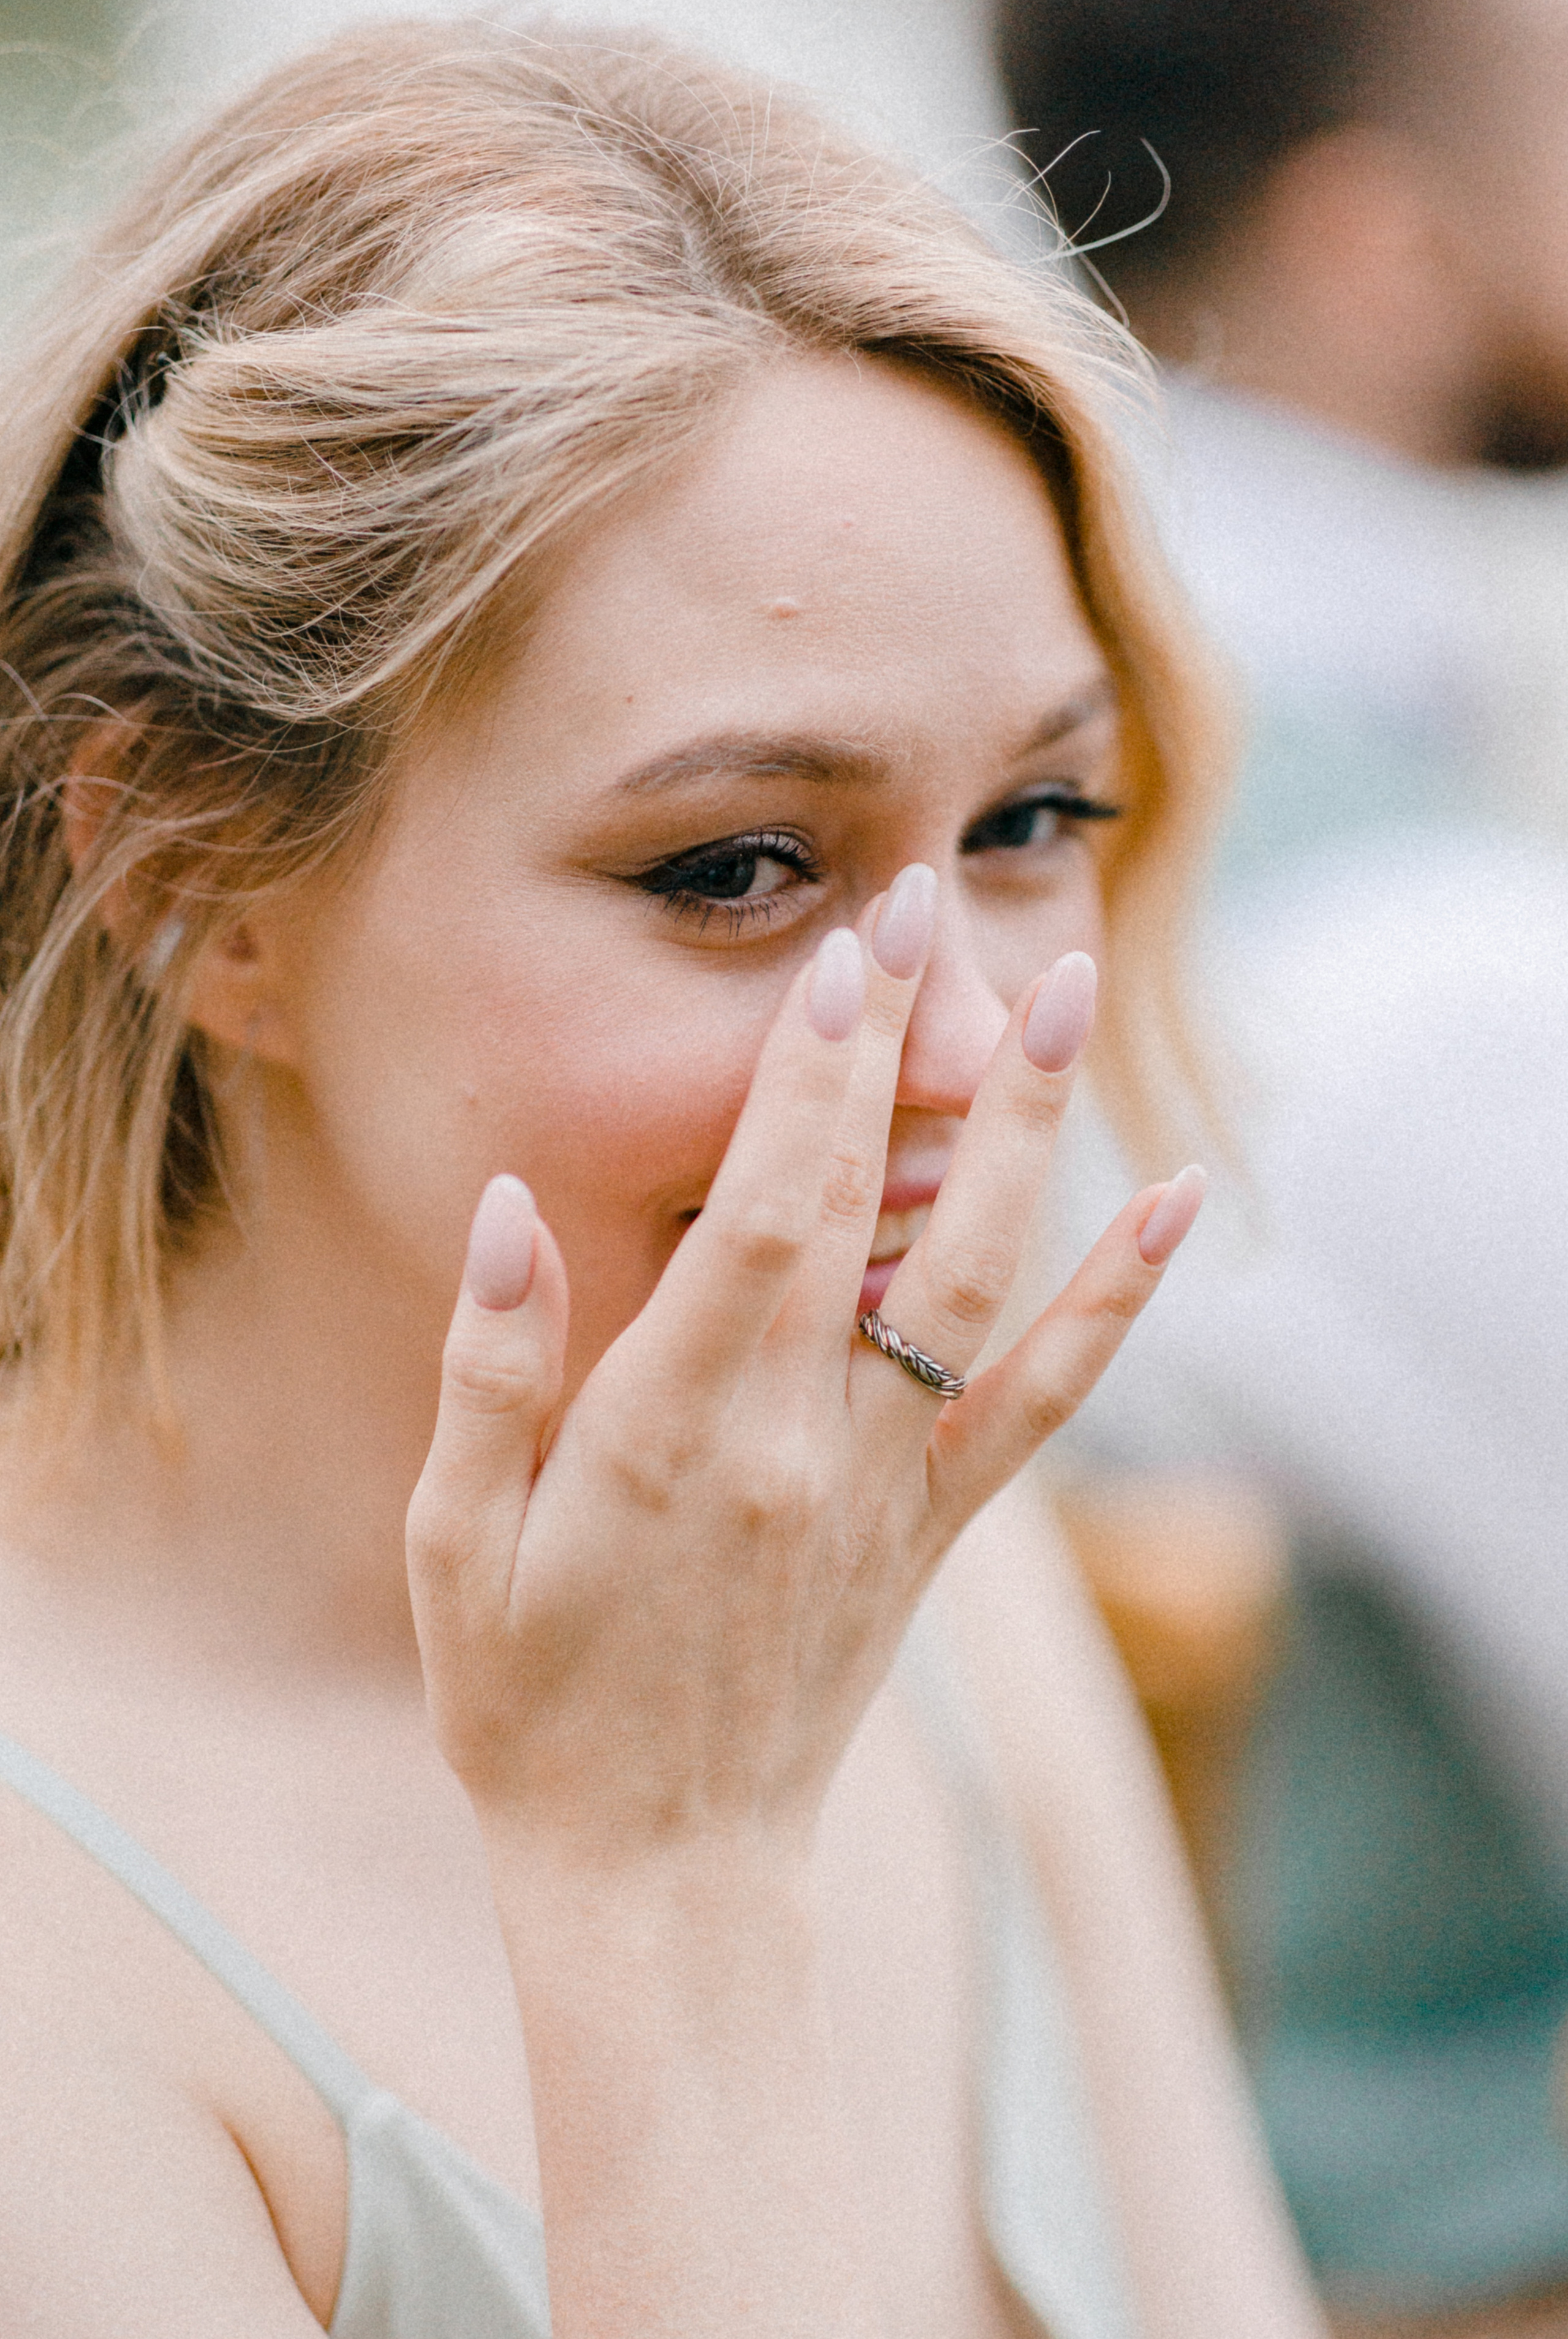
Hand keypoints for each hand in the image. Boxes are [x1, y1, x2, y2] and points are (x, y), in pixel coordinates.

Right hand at [405, 865, 1202, 1867]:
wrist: (662, 1868)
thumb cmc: (530, 1704)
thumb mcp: (454, 1544)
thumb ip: (489, 1371)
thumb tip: (507, 1208)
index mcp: (675, 1431)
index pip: (764, 1211)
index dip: (807, 1075)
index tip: (838, 950)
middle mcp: (803, 1442)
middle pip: (878, 1212)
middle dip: (910, 1049)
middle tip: (938, 905)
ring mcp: (886, 1485)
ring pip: (980, 1281)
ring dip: (1028, 1133)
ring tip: (1064, 995)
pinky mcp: (935, 1527)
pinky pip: (1044, 1399)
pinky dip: (1118, 1300)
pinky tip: (1178, 1205)